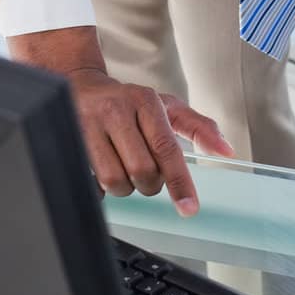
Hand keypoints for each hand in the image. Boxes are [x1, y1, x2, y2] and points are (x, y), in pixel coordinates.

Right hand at [6, 26, 233, 214]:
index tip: (189, 208)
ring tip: (123, 169)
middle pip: (141, 170)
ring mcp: (87, 125)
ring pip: (114, 181)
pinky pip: (89, 184)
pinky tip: (101, 168)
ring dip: (125, 188)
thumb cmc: (129, 102)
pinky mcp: (67, 141)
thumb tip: (227, 150)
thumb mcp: (167, 107)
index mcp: (145, 101)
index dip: (179, 183)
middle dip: (149, 184)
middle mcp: (116, 110)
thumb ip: (199, 127)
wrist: (79, 86)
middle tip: (147, 174)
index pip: (167, 149)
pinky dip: (101, 188)